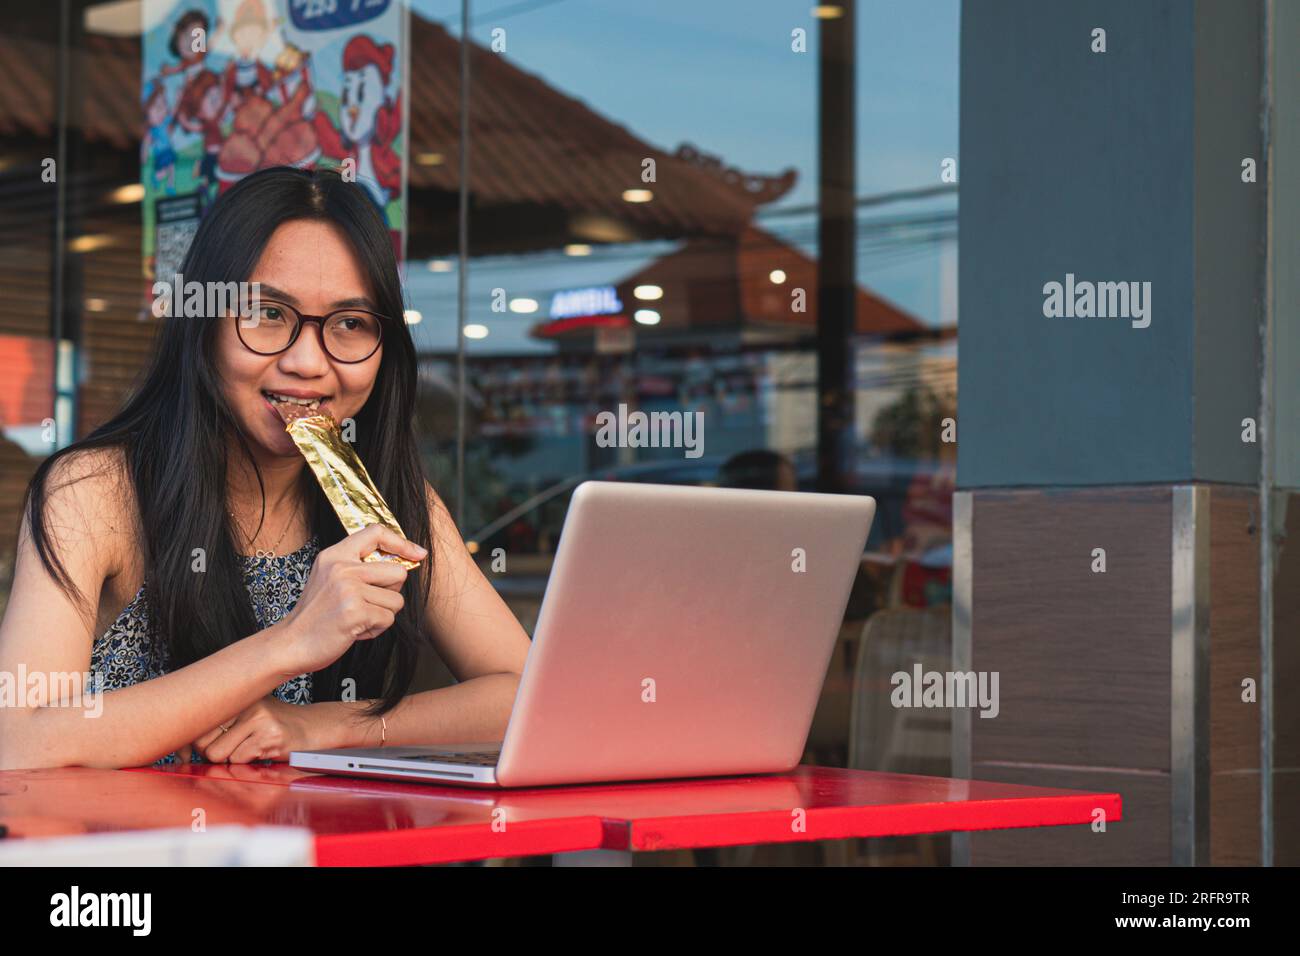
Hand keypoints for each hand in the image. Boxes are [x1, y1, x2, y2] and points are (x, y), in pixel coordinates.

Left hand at [191, 696, 323, 763]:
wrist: (313, 727)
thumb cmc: (276, 724)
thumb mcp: (248, 712)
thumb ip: (220, 721)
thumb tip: (184, 746)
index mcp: (239, 696)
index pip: (198, 721)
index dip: (192, 741)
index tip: (193, 750)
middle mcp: (248, 704)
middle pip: (203, 741)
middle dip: (212, 752)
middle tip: (231, 748)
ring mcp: (260, 720)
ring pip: (220, 753)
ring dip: (232, 758)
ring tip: (249, 748)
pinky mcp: (270, 737)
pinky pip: (239, 759)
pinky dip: (247, 761)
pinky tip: (262, 751)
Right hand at [273, 524, 425, 675]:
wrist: (291, 644)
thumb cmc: (316, 614)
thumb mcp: (330, 578)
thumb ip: (358, 566)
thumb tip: (405, 560)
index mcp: (335, 555)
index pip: (376, 532)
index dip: (402, 542)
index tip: (418, 553)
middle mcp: (342, 568)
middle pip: (398, 571)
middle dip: (392, 592)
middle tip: (370, 603)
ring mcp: (348, 589)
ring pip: (396, 600)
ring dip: (382, 614)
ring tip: (357, 618)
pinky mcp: (355, 612)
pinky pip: (388, 619)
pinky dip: (376, 629)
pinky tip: (354, 630)